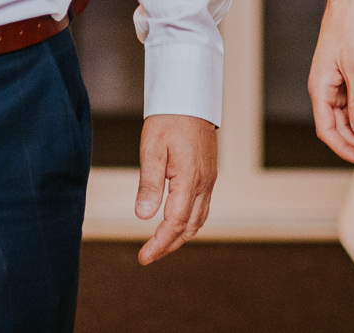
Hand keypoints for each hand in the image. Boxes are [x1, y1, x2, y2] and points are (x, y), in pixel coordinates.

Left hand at [134, 113, 216, 264]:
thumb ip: (149, 184)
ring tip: (160, 244)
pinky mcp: (208, 174)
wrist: (189, 96)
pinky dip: (189, 221)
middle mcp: (204, 184)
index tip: (144, 257)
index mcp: (190, 180)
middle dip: (169, 245)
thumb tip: (143, 216)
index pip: (175, 223)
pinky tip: (176, 222)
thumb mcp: (151, 149)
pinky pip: (202, 207)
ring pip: (198, 219)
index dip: (160, 243)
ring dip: (180, 236)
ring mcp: (209, 179)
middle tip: (148, 255)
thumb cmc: (168, 119)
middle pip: (189, 227)